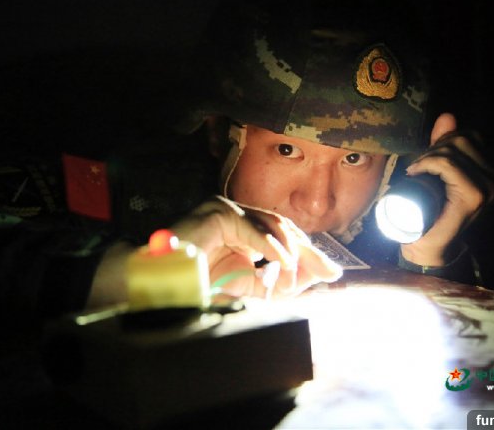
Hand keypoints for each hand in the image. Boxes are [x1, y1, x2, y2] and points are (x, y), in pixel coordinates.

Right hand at [170, 196, 342, 298]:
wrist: (164, 284)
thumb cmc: (198, 284)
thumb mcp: (245, 284)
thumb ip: (272, 281)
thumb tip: (306, 281)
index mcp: (243, 229)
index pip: (283, 237)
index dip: (308, 255)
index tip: (330, 273)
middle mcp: (237, 214)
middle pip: (283, 228)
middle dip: (308, 252)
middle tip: (329, 272)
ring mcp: (227, 209)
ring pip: (271, 224)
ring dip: (291, 250)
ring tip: (302, 274)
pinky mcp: (218, 212)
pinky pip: (251, 228)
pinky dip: (270, 246)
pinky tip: (284, 263)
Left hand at [400, 113, 493, 265]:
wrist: (425, 244)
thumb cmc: (429, 208)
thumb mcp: (438, 170)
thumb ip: (445, 144)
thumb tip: (448, 116)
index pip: (469, 136)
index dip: (443, 143)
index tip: (426, 161)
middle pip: (461, 139)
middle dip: (434, 149)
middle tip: (418, 169)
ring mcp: (489, 188)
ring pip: (452, 151)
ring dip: (427, 158)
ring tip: (417, 173)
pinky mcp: (474, 195)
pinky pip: (447, 164)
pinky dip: (427, 163)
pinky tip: (415, 173)